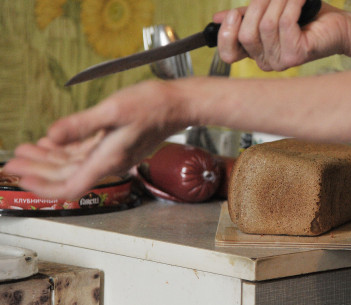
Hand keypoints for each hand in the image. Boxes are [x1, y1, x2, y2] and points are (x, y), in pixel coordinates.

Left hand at [4, 81, 186, 198]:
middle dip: (38, 171)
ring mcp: (113, 155)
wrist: (178, 104)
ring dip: (49, 160)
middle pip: (67, 176)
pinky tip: (53, 141)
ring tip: (25, 151)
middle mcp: (110, 162)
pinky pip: (85, 155)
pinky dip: (66, 151)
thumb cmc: (152, 106)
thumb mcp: (113, 111)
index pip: (70, 186)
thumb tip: (51, 136)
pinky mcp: (116, 146)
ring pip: (74, 165)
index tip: (22, 179)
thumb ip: (80, 125)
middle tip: (12, 163)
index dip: (44, 187)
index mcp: (108, 159)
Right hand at [213, 1, 347, 70]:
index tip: (233, 15)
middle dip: (257, 7)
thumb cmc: (306, 18)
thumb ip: (245, 16)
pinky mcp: (296, 56)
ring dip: (277, 2)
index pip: (228, 54)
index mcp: (256, 54)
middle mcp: (266, 62)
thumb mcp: (269, 13)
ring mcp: (281, 62)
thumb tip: (218, 17)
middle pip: (246, 35)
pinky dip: (291, 4)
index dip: (225, 34)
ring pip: (266, 26)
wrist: (337, 26)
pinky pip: (284, 23)